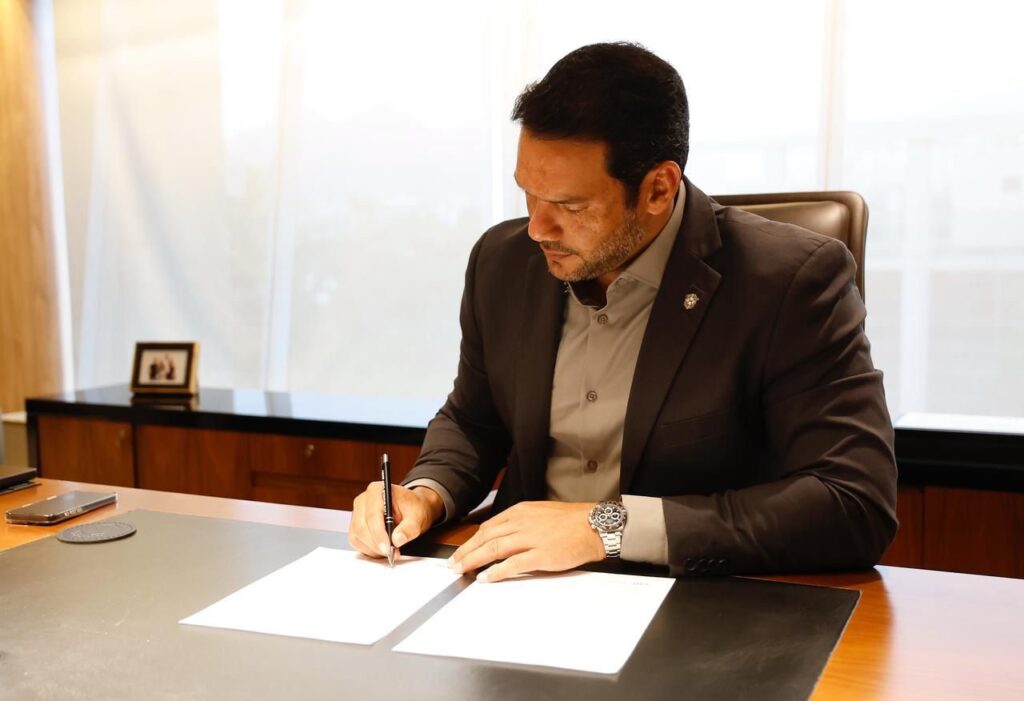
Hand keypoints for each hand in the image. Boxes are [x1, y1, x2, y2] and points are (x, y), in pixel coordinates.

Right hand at [348, 483, 443, 558]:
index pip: (372, 514)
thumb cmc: (413, 507)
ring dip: (373, 548)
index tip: (388, 547)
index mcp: (376, 491)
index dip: (378, 533)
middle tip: (392, 553)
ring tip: (390, 550)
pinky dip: (369, 549)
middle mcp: (363, 501)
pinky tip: (382, 548)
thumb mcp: (418, 515)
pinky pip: (357, 542)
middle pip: (361, 527)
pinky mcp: (356, 526)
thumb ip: (409, 527)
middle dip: (376, 544)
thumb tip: (397, 539)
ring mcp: (357, 514)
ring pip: (357, 537)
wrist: (412, 509)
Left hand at [449, 501, 604, 581]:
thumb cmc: (571, 521)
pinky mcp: (541, 554)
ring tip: (462, 570)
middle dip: (466, 551)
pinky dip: (496, 571)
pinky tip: (485, 578)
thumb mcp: (540, 513)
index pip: (488, 527)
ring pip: (494, 549)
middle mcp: (522, 523)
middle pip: (486, 537)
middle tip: (453, 564)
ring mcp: (531, 538)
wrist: (594, 525)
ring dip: (474, 560)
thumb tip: (502, 536)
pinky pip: (512, 564)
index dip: (472, 541)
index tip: (461, 551)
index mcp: (520, 512)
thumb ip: (521, 522)